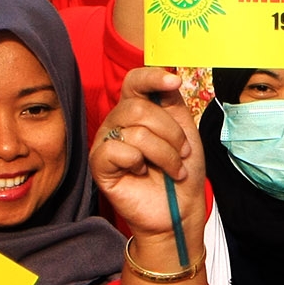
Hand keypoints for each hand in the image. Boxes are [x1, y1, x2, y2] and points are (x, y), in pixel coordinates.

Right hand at [90, 66, 206, 261]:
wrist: (180, 208)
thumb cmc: (181, 170)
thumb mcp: (184, 130)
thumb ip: (172, 102)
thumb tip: (168, 75)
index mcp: (137, 109)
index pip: (135, 81)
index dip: (152, 77)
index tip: (174, 83)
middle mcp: (118, 121)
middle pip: (138, 108)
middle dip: (170, 132)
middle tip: (183, 153)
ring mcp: (106, 142)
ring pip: (135, 131)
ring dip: (165, 153)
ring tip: (172, 169)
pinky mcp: (99, 164)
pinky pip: (117, 150)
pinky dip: (138, 163)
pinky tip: (141, 173)